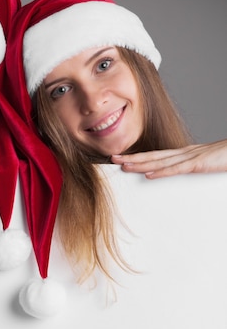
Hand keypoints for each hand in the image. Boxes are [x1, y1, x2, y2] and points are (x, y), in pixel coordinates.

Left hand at [111, 140, 226, 178]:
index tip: (122, 158)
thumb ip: (190, 168)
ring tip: (124, 166)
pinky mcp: (198, 163)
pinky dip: (161, 172)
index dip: (138, 156)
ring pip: (160, 161)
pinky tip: (149, 174)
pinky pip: (176, 169)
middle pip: (153, 156)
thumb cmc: (225, 157)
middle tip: (113, 158)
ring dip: (141, 164)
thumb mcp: (204, 164)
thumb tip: (177, 173)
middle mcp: (183, 153)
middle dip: (132, 157)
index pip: (156, 155)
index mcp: (184, 154)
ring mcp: (190, 157)